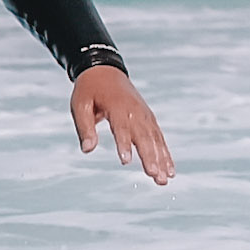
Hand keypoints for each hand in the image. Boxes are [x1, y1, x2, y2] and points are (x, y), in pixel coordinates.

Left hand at [73, 65, 173, 183]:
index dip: (123, 144)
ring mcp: (144, 115)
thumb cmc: (89, 90)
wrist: (105, 71)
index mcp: (116, 106)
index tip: (126, 161)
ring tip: (164, 179)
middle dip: (150, 157)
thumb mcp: (80, 105)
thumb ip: (84, 128)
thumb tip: (87, 149)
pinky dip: (165, 153)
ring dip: (161, 159)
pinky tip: (170, 169)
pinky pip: (159, 138)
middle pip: (143, 136)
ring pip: (155, 139)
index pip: (121, 127)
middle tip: (155, 176)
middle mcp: (134, 111)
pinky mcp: (148, 118)